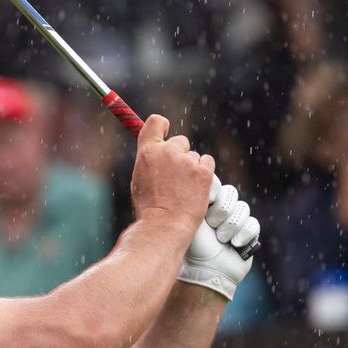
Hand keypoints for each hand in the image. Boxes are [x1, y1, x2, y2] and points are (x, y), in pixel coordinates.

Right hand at [130, 115, 214, 234]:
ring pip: (194, 156)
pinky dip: (204, 172)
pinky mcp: (204, 171)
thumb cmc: (150, 207)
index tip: (166, 132)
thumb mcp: (140, 178)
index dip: (163, 126)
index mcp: (148, 151)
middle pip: (180, 141)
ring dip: (191, 168)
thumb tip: (155, 152)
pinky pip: (207, 162)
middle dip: (180, 154)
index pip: (156, 122)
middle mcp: (168, 152)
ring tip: (183, 189)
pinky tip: (195, 187)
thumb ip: (149, 160)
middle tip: (176, 175)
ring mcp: (187, 161)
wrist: (164, 224)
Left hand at [179, 181, 260, 300]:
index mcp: (205, 202)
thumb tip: (195, 170)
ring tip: (220, 239)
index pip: (217, 185)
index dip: (213, 194)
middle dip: (220, 212)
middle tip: (211, 225)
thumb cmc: (192, 244)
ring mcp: (235, 221)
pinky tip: (233, 244)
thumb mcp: (189, 216)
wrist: (202, 271)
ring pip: (242, 209)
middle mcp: (221, 209)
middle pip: (231, 194)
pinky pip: (252, 224)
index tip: (205, 205)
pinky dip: (242, 235)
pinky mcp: (248, 234)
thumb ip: (193, 194)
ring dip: (229, 226)